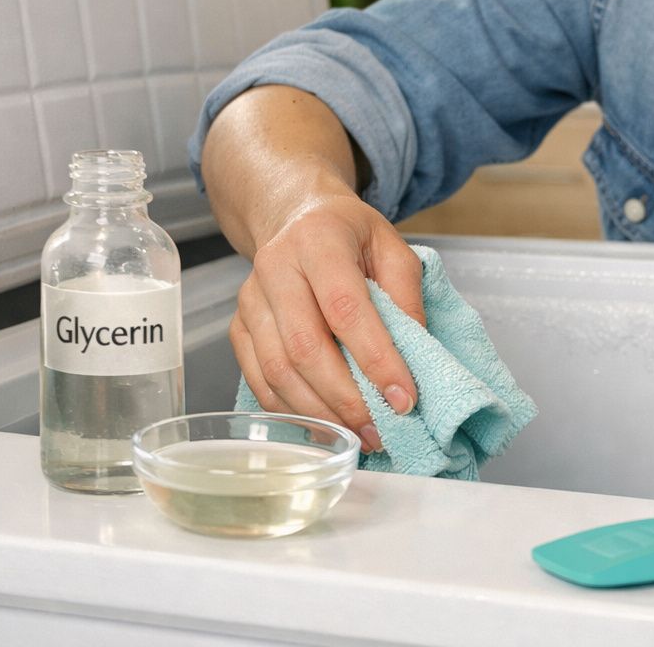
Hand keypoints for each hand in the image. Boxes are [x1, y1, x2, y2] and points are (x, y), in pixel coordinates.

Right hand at [228, 185, 425, 453]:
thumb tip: (415, 355)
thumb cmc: (350, 235)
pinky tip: (324, 425)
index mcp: (318, 241)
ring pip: (278, 370)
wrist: (296, 218)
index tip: (404, 398)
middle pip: (305, 347)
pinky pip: (259, 380)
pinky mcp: (238, 328)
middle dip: (346, 398)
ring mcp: (250, 300)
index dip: (376, 358)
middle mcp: (275, 269)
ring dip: (320, 412)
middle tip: (380, 431)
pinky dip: (293, 410)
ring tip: (359, 435)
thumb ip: (406, 294)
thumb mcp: (392, 246)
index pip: (346, 308)